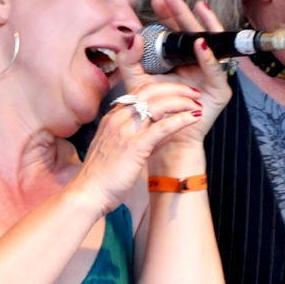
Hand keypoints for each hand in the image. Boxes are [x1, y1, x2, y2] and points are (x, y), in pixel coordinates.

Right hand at [73, 38, 205, 212]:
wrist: (87, 195)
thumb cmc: (103, 177)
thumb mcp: (122, 151)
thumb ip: (143, 137)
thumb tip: (166, 129)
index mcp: (113, 118)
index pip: (140, 92)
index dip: (162, 89)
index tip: (180, 92)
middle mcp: (118, 119)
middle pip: (149, 91)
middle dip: (175, 88)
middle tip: (194, 93)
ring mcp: (125, 131)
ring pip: (158, 104)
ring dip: (182, 102)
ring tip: (197, 104)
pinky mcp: (134, 146)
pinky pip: (162, 126)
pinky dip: (181, 119)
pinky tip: (194, 117)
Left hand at [146, 0, 231, 139]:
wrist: (165, 138)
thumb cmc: (154, 112)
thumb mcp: (137, 83)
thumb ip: (131, 61)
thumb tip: (134, 35)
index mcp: (181, 59)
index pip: (176, 31)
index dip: (169, 15)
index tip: (157, 1)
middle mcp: (198, 63)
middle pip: (193, 32)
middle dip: (182, 12)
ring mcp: (211, 75)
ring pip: (211, 44)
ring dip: (204, 25)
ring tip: (197, 8)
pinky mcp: (221, 89)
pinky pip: (217, 70)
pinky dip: (210, 57)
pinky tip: (202, 44)